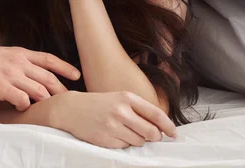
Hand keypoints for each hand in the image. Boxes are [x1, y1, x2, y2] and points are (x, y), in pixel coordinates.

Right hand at [0, 46, 80, 110]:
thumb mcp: (0, 54)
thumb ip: (16, 60)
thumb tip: (28, 69)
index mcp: (18, 53)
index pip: (48, 58)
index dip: (64, 66)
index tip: (77, 74)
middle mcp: (18, 62)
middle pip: (48, 76)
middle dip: (61, 88)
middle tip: (69, 98)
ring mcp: (10, 74)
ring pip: (39, 90)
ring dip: (45, 100)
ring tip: (48, 107)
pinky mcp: (2, 87)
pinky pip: (22, 99)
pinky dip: (26, 106)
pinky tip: (24, 109)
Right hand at [52, 91, 175, 148]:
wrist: (71, 109)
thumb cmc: (99, 103)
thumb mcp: (118, 98)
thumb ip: (138, 109)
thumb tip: (160, 126)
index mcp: (126, 98)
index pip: (156, 114)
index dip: (168, 126)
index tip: (173, 133)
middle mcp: (121, 111)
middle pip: (151, 132)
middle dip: (154, 137)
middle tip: (152, 136)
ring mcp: (113, 126)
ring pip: (139, 142)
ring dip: (137, 140)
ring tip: (125, 131)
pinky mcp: (105, 139)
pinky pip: (124, 147)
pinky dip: (123, 143)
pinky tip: (114, 135)